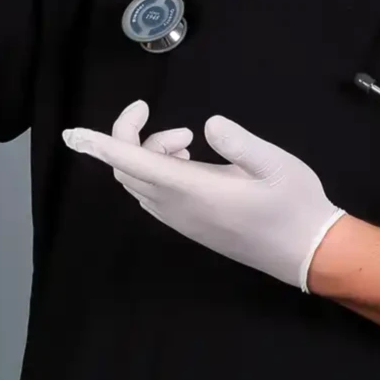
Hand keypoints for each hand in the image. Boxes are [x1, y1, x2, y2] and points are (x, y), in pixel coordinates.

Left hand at [64, 101, 346, 292]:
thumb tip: (209, 124)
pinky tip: (190, 161)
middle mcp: (178, 208)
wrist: (307, 254)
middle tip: (175, 126)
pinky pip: (153, 195)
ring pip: (139, 183)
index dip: (101, 144)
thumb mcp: (276, 164)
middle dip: (135, 137)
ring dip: (150, 154)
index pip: (132, 162)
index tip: (72, 133)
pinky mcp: (189, 226)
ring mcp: (181, 221)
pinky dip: (157, 171)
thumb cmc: (294, 205)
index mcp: (193, 190)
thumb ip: (240, 143)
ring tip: (189, 142)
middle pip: (128, 170)